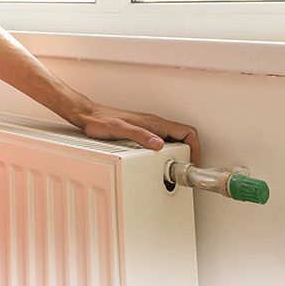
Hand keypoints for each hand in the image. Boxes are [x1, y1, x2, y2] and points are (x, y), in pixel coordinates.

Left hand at [78, 106, 201, 164]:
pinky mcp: (141, 133)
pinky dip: (166, 153)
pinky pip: (161, 142)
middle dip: (189, 153)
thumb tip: (159, 145)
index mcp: (154, 123)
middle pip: (182, 138)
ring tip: (175, 169)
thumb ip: (141, 136)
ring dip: (178, 154)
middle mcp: (154, 125)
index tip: (194, 162)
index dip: (195, 147)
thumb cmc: (101, 121)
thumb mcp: (122, 130)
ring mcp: (148, 128)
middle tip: (185, 168)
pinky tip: (158, 162)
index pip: (186, 132)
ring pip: (172, 140)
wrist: (88, 116)